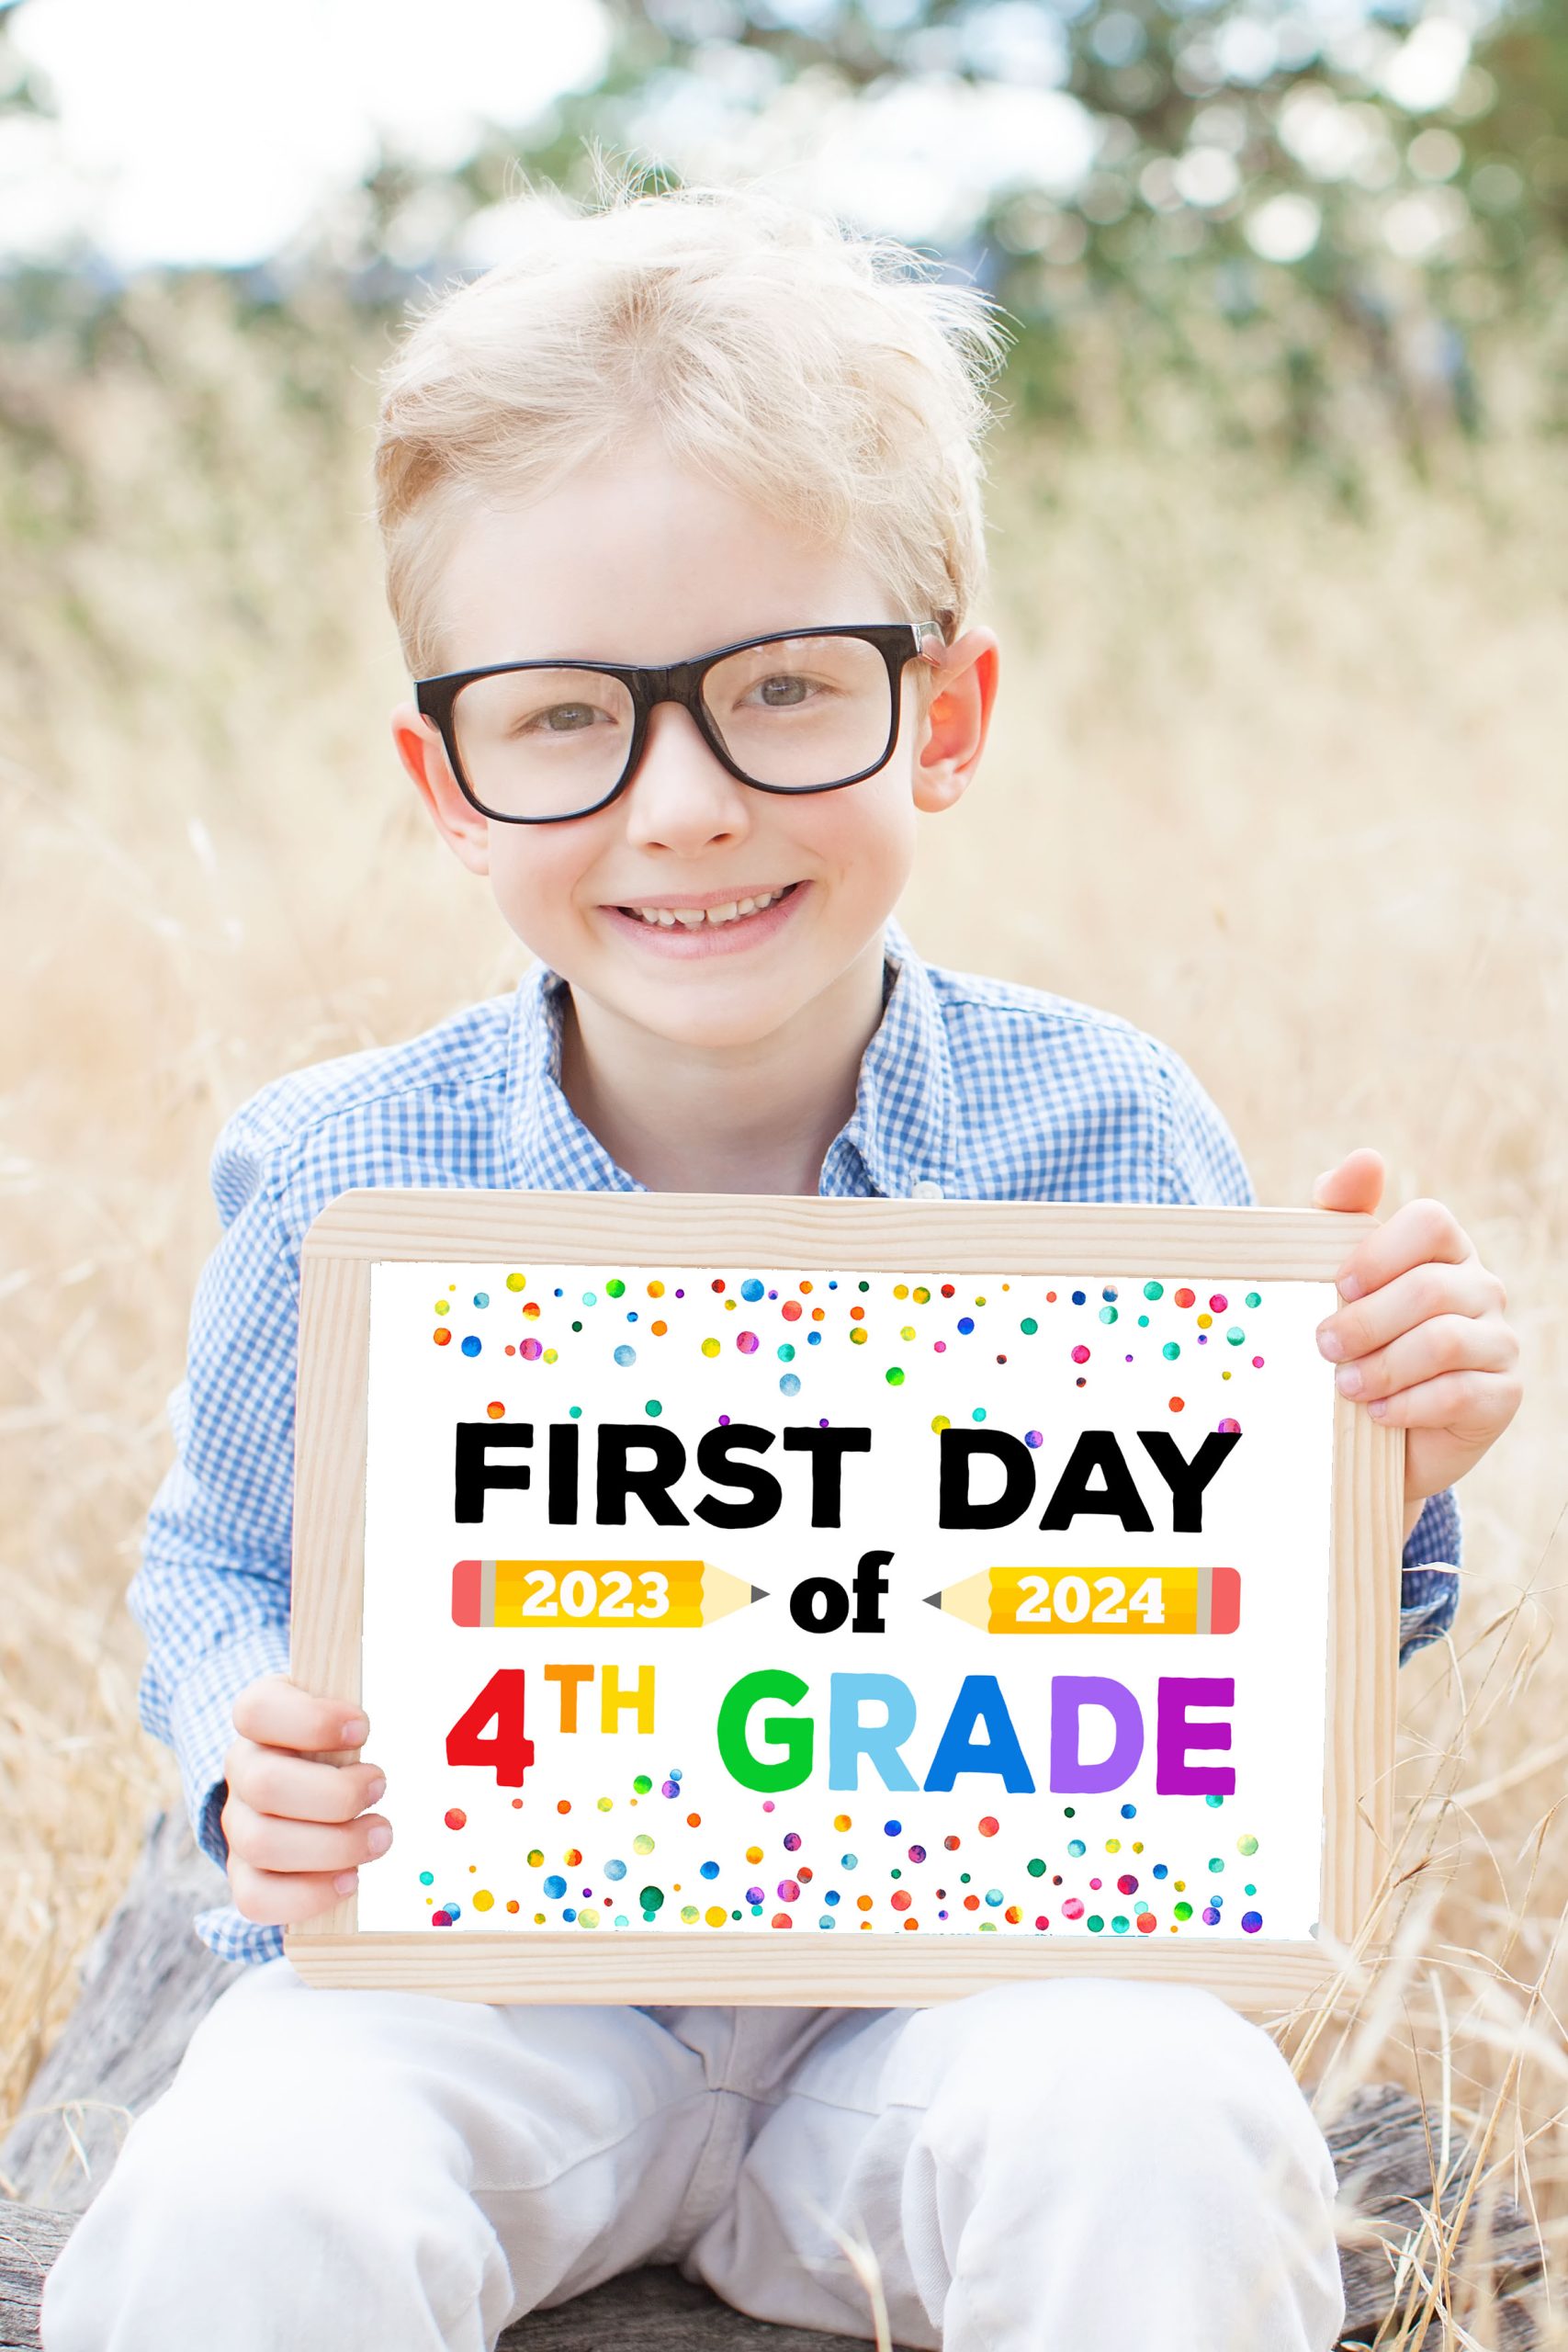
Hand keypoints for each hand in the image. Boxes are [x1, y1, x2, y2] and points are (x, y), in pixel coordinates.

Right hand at [220, 1675, 391, 1926]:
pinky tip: (351, 1880)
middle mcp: (243, 1770)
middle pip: (263, 1785)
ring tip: (380, 1836)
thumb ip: (379, 1703)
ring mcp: (239, 1824)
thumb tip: (449, 1710)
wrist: (320, 1787)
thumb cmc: (347, 1744)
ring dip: (332, 1845)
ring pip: (261, 1843)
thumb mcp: (355, 1713)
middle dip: (335, 1795)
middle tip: (382, 1787)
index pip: (257, 1709)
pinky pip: (255, 1898)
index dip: (310, 1721)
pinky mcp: (246, 1875)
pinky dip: (307, 1895)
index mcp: (262, 1718)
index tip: (364, 1729)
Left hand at [1311, 1148, 1521, 1536]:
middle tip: (1325, 1346)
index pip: (1431, 1222)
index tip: (1339, 1285)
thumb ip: (1341, 1214)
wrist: (1379, 1431)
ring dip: (1383, 1366)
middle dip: (1367, 1320)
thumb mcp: (1337, 1278)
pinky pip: (1458, 1393)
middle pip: (1430, 1288)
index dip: (1380, 1252)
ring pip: (1444, 1342)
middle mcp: (1482, 1288)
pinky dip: (1408, 1405)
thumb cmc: (1357, 1341)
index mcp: (1444, 1251)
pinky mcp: (1502, 1395)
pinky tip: (1378, 1413)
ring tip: (1345, 1384)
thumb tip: (1365, 1159)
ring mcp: (1499, 1342)